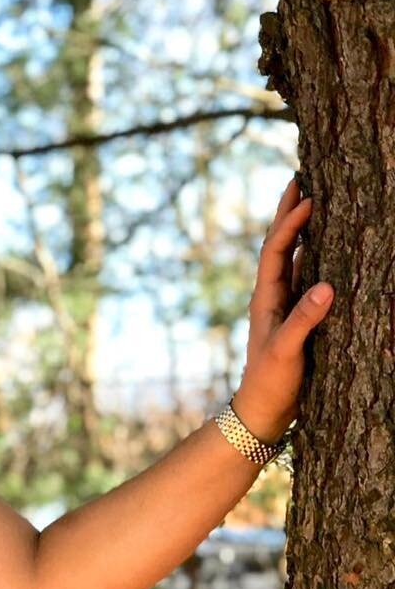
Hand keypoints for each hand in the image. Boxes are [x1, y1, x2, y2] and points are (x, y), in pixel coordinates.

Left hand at [232, 174, 334, 442]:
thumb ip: (305, 320)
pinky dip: (311, 255)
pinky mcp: (294, 317)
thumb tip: (326, 286)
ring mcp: (282, 305)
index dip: (290, 223)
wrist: (261, 410)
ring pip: (292, 258)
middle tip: (298, 179)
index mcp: (265, 299)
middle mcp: (271, 296)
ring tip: (311, 201)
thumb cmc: (271, 382)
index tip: (308, 196)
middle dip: (288, 214)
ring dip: (300, 230)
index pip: (276, 251)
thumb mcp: (287, 351)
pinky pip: (303, 276)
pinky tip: (321, 246)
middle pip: (279, 246)